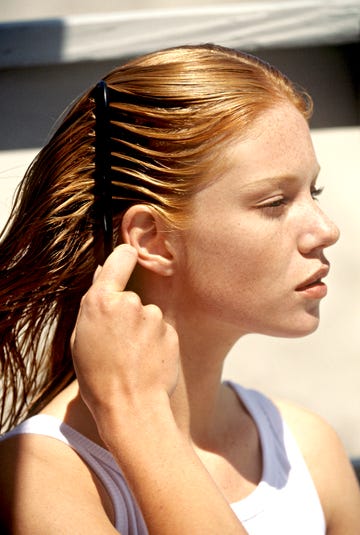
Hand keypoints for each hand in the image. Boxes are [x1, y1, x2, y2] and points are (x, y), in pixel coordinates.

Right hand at [71, 244, 179, 423]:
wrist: (131, 407)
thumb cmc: (97, 377)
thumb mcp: (81, 338)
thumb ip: (94, 303)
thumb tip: (102, 273)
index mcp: (101, 301)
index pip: (121, 258)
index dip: (125, 257)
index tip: (128, 256)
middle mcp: (130, 302)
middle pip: (131, 297)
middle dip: (127, 313)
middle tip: (117, 342)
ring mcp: (153, 317)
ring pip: (147, 315)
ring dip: (142, 329)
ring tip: (131, 357)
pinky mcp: (171, 332)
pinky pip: (161, 330)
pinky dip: (156, 342)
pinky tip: (146, 361)